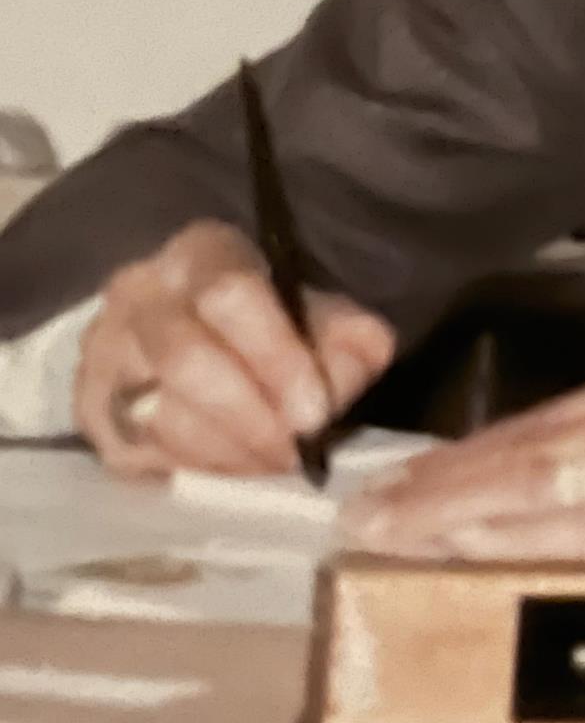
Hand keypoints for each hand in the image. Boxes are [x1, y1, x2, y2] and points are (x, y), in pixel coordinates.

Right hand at [75, 221, 396, 478]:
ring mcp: (104, 348)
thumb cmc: (271, 326)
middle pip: (187, 361)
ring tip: (268, 460)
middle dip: (252, 420)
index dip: (276, 360)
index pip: (231, 296)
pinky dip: (191, 469)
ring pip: (160, 414)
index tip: (313, 414)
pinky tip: (226, 464)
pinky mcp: (87, 405)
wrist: (203, 338)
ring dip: (228, 453)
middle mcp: (139, 291)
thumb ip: (349, 337)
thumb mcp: (321, 317)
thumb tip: (359, 355)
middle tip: (294, 453)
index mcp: (202, 253)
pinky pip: (138, 452)